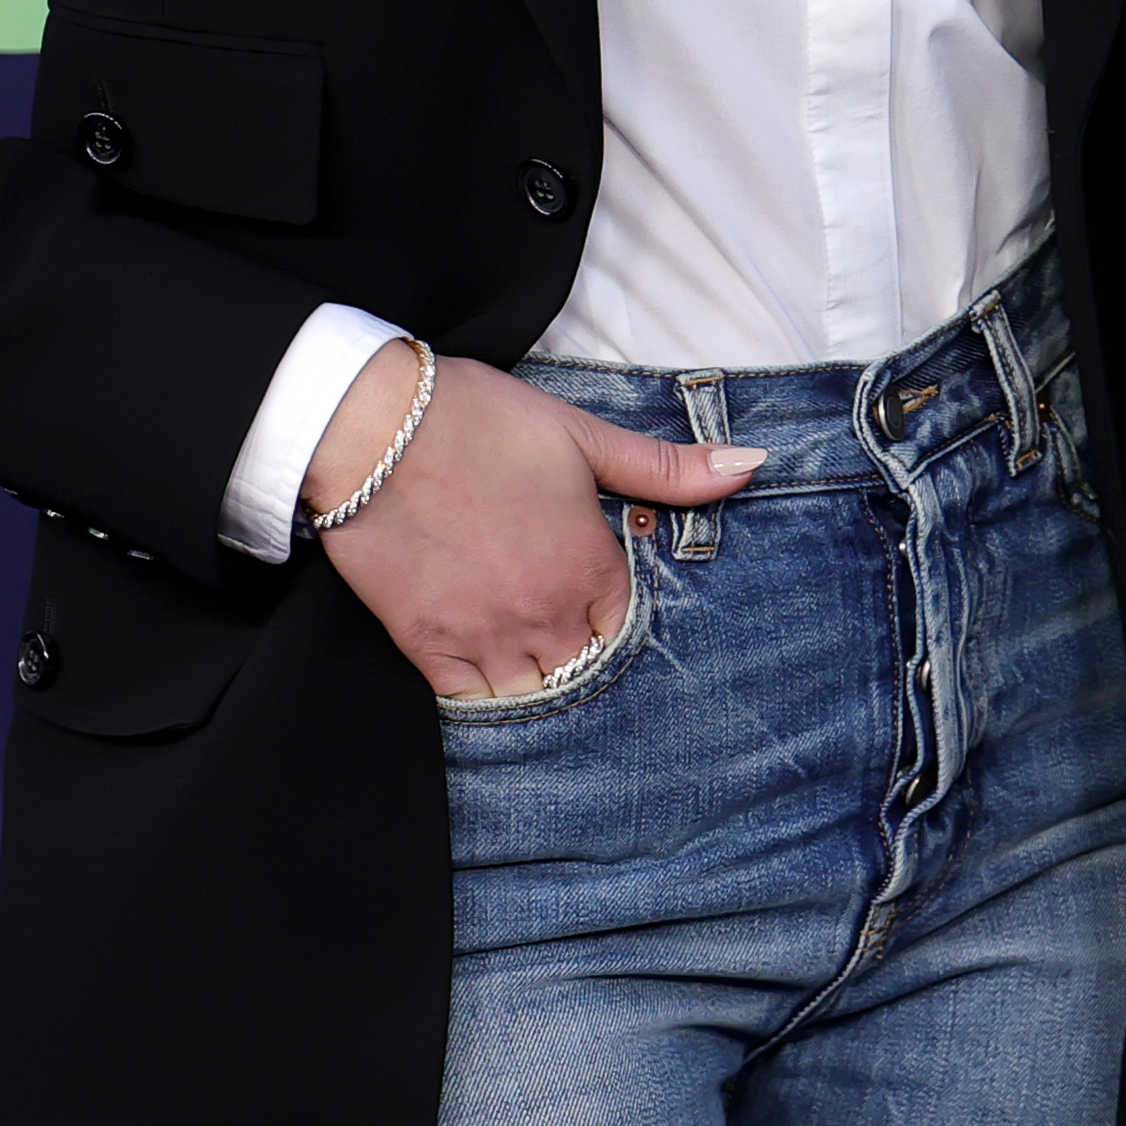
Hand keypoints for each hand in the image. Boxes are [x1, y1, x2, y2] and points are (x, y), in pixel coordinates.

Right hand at [302, 344, 760, 697]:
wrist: (374, 429)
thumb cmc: (482, 423)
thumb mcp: (583, 436)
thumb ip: (667, 468)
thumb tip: (751, 467)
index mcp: (590, 568)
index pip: (629, 629)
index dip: (621, 619)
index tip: (606, 606)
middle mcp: (546, 615)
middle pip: (586, 671)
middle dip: (586, 659)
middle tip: (573, 640)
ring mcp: (485, 638)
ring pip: (533, 696)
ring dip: (540, 682)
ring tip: (537, 660)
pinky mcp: (426, 646)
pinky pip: (470, 703)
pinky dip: (485, 697)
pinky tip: (491, 676)